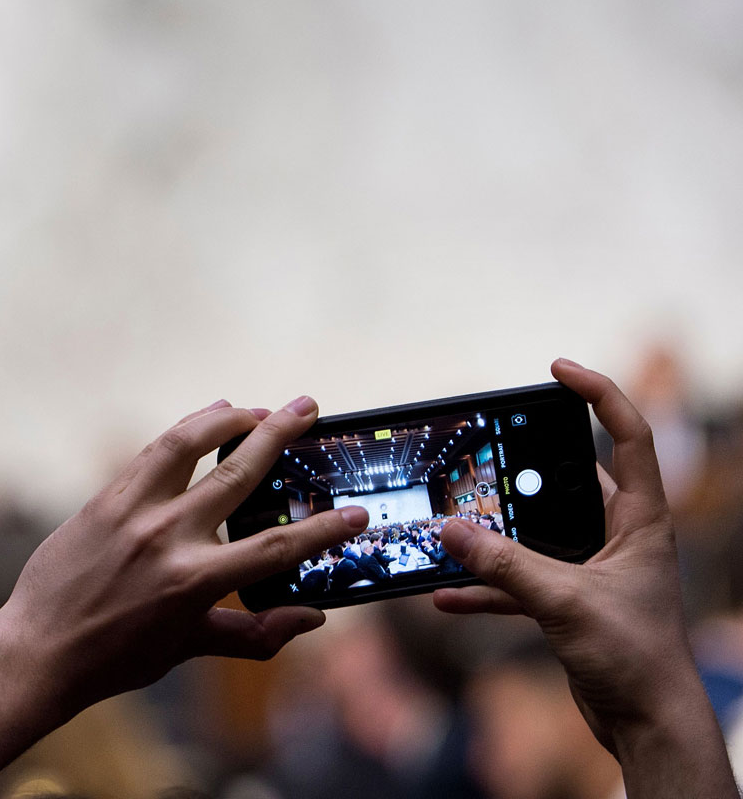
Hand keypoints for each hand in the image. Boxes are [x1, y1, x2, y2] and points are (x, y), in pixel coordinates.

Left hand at [0, 396, 369, 788]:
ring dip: (227, 418)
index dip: (324, 530)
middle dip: (280, 434)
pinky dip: (184, 432)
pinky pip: (152, 453)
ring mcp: (133, 512)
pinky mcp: (105, 499)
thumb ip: (255, 634)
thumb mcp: (191, 649)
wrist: (40, 649)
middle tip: (309, 406)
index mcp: (196, 582)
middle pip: (238, 473)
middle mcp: (168, 538)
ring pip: (189, 444)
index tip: (357, 512)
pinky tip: (206, 420)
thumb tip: (312, 620)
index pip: (276, 547)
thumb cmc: (117, 657)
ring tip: (256, 407)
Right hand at [433, 359, 734, 798]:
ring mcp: (594, 571)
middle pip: (571, 480)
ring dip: (496, 533)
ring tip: (453, 518)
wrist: (648, 726)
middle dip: (524, 468)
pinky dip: (486, 587)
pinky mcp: (572, 605)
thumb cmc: (634, 659)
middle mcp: (620, 538)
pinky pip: (520, 583)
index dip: (599, 395)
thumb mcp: (565, 602)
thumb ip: (504, 564)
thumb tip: (450, 529)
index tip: (557, 369)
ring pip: (536, 534)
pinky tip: (447, 594)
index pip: (630, 437)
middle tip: (485, 448)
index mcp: (641, 522)